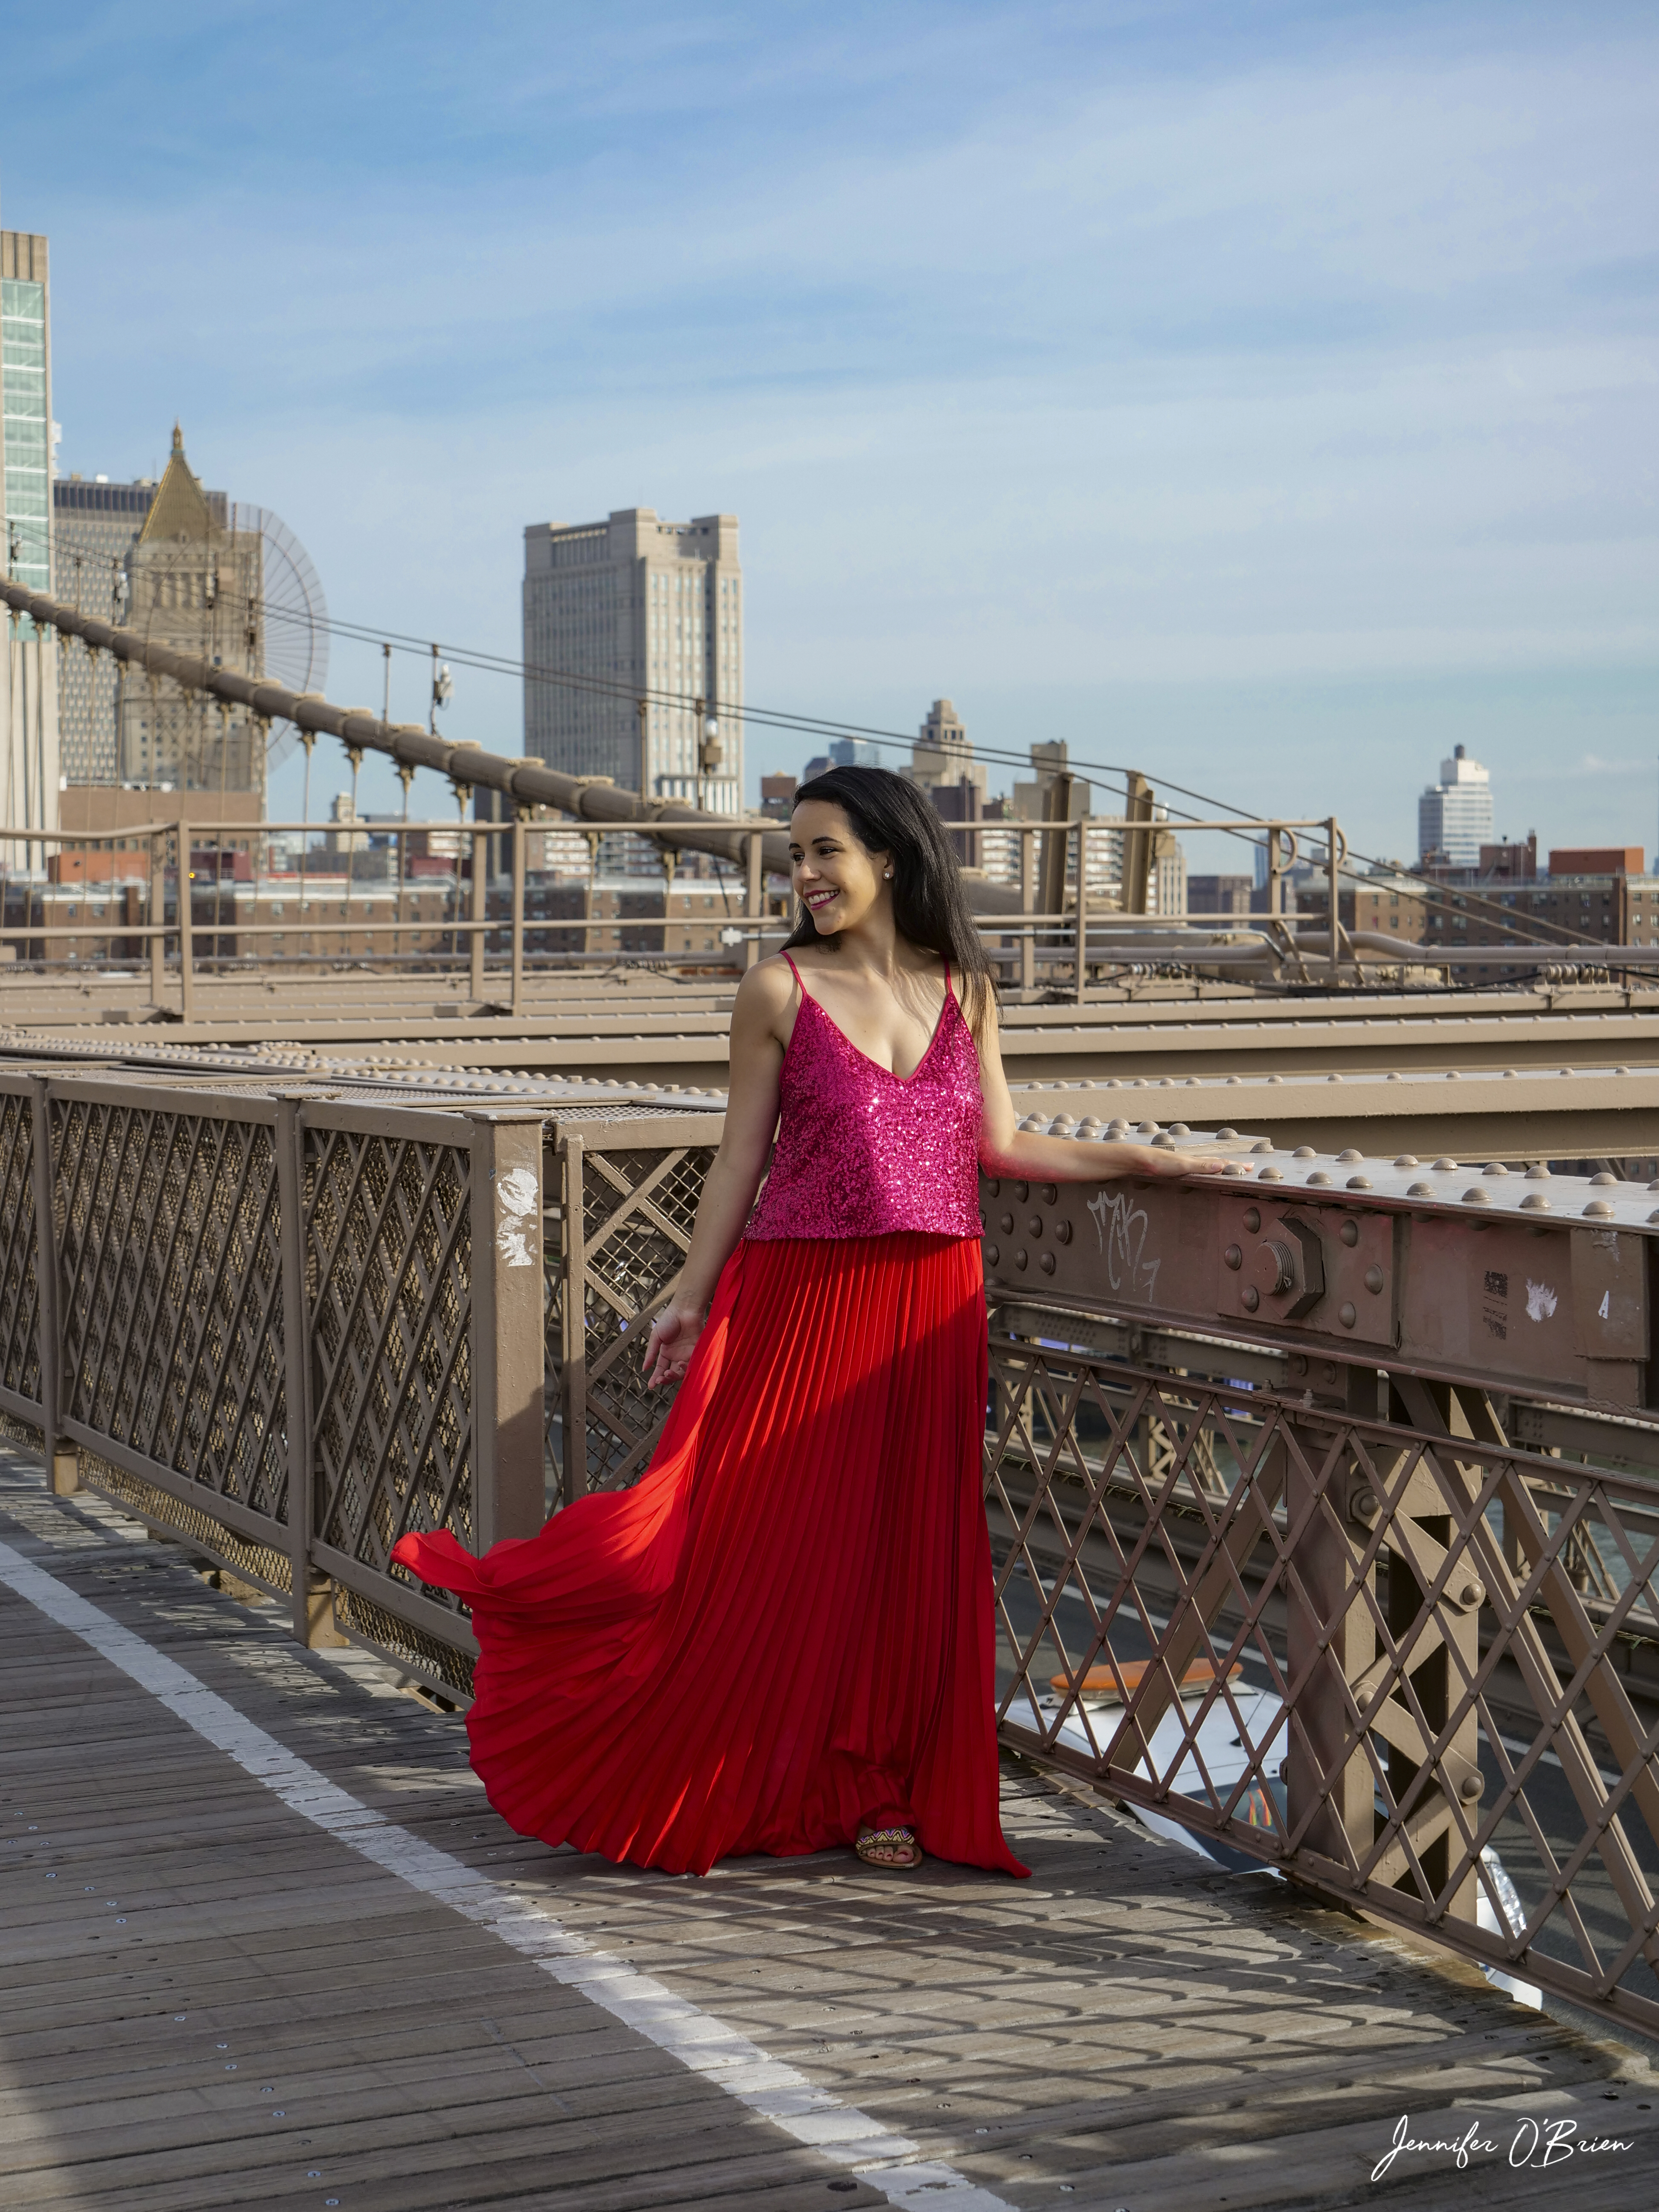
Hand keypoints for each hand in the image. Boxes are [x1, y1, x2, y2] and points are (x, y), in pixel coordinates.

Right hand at [643, 1301, 705, 1388]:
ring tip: (668, 1373)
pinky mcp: (697, 1351)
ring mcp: (687, 1354)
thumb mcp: (656, 1336)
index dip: (655, 1378)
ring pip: (682, 1372)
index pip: (660, 1369)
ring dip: (674, 1376)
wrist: (684, 1309)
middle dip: (665, 1379)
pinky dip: (686, 1368)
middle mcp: (677, 1355)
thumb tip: (644, 1368)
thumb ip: (651, 1353)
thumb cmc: (669, 1319)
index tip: (651, 1386)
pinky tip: (680, 1365)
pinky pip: (693, 1364)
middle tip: (660, 1380)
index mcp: (666, 1352)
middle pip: (671, 1373)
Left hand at [1119, 1143, 1241, 1179]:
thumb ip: (1202, 1166)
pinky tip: (1203, 1172)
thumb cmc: (1158, 1163)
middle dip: (1232, 1165)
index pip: (1221, 1163)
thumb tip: (1221, 1166)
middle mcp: (1193, 1161)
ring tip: (1230, 1168)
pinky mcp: (1177, 1169)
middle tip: (1246, 1167)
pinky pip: (1197, 1169)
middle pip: (1217, 1163)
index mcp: (1197, 1161)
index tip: (1251, 1167)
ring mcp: (1185, 1164)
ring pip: (1208, 1165)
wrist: (1138, 1161)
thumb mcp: (1182, 1165)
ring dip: (1220, 1166)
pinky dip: (1206, 1169)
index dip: (1235, 1165)